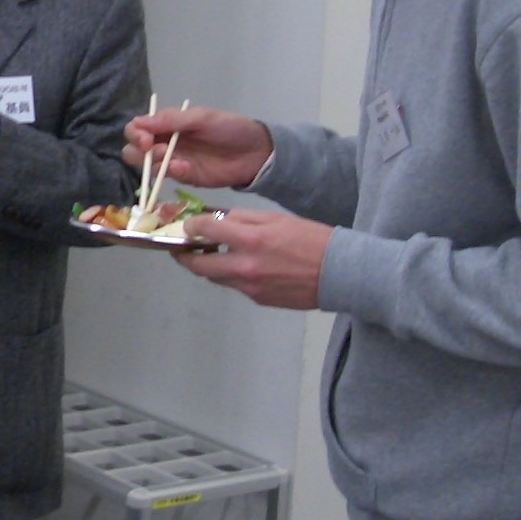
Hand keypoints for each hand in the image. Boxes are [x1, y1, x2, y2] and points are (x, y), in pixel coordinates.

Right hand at [124, 104, 271, 190]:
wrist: (256, 152)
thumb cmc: (230, 128)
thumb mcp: (201, 118)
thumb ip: (171, 120)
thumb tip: (138, 122)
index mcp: (167, 123)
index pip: (137, 128)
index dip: (135, 133)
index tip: (145, 139)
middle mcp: (165, 142)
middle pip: (134, 149)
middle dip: (138, 151)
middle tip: (153, 150)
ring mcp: (173, 161)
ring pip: (146, 166)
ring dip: (153, 163)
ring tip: (172, 160)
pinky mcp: (184, 177)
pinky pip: (167, 177)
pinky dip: (172, 172)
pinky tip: (185, 168)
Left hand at [174, 208, 331, 310]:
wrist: (340, 273)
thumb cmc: (311, 239)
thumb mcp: (276, 219)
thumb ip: (243, 220)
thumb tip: (217, 221)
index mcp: (250, 240)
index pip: (205, 231)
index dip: (191, 227)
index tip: (187, 225)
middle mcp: (245, 267)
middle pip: (199, 265)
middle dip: (184, 256)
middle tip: (180, 249)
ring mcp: (251, 287)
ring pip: (216, 278)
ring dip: (207, 266)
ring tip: (208, 255)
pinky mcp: (259, 300)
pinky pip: (235, 286)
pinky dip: (231, 275)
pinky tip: (239, 266)